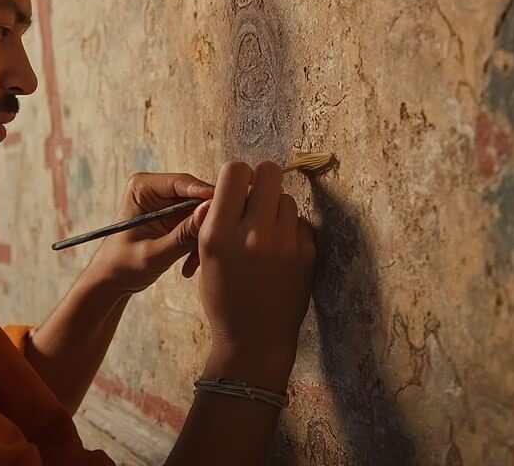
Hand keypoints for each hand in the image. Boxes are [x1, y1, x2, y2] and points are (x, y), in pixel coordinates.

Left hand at [87, 172, 213, 294]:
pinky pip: (199, 225)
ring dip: (203, 237)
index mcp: (143, 186)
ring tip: (194, 264)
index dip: (207, 195)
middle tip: (214, 244)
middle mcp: (157, 189)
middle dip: (206, 222)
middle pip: (197, 195)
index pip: (183, 182)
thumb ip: (182, 235)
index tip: (227, 210)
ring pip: (202, 212)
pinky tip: (190, 265)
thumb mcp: (154, 254)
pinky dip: (199, 244)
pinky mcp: (177, 216)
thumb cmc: (122, 266)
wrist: (112, 280)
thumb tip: (209, 213)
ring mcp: (169, 202)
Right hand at [197, 161, 315, 388]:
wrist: (254, 341)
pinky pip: (301, 223)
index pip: (234, 171)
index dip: (237, 175)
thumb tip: (234, 184)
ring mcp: (284, 244)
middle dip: (263, 180)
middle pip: (268, 172)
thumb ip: (216, 218)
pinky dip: (292, 231)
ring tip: (269, 235)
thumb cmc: (224, 297)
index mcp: (219, 233)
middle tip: (258, 199)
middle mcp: (252, 234)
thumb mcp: (206, 256)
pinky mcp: (307, 255)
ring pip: (287, 199)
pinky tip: (283, 252)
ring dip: (277, 210)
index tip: (238, 189)